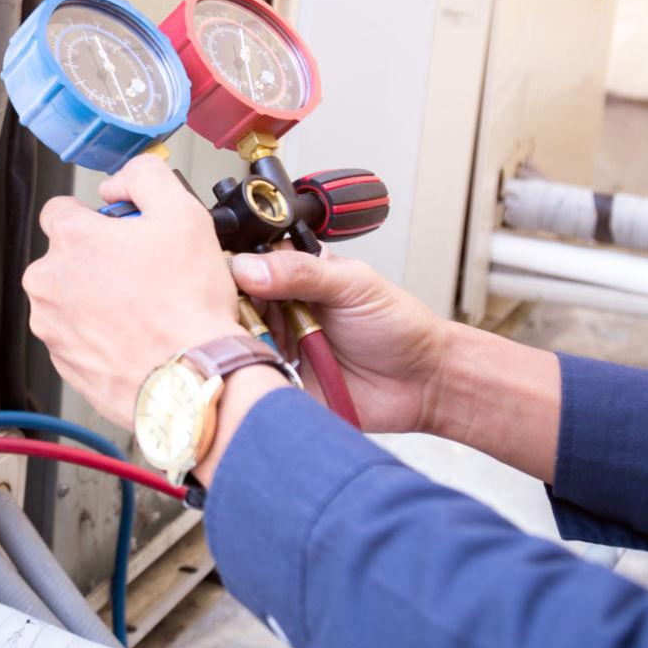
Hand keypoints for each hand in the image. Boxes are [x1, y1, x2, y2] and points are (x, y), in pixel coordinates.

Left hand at [21, 155, 243, 427]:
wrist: (192, 380)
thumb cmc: (188, 306)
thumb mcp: (184, 213)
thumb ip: (145, 177)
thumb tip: (120, 182)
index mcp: (70, 240)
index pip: (60, 209)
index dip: (96, 216)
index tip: (120, 230)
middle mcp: (48, 283)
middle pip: (66, 256)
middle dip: (98, 259)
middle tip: (144, 272)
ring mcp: (52, 328)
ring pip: (70, 298)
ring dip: (97, 298)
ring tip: (145, 308)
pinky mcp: (64, 363)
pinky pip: (77, 337)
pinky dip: (100, 335)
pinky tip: (136, 336)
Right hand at [230, 247, 453, 433]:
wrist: (423, 382)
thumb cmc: (397, 325)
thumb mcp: (353, 285)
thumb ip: (303, 273)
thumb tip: (249, 267)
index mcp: (293, 276)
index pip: (245, 264)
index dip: (230, 271)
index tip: (224, 280)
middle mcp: (278, 309)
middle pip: (230, 304)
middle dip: (228, 310)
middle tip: (238, 318)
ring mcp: (277, 347)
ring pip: (235, 342)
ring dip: (237, 344)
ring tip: (251, 346)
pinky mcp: (280, 383)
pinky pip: (251, 379)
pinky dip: (247, 376)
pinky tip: (253, 372)